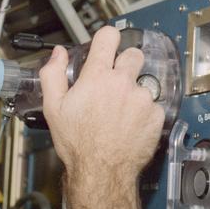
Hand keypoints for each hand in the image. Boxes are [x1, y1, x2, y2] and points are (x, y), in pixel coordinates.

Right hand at [39, 26, 164, 183]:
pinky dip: (144, 113)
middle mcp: (122, 82)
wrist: (101, 172)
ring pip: (143, 83)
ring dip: (134, 93)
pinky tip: (131, 125)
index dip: (108, 37)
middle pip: (133, 55)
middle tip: (117, 81)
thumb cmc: (77, 143)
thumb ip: (53, 74)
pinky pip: (153, 105)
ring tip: (120, 113)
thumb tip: (58, 54)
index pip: (108, 37)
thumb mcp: (53, 107)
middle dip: (126, 63)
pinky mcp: (156, 115)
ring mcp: (142, 98)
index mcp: (97, 76)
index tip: (109, 42)